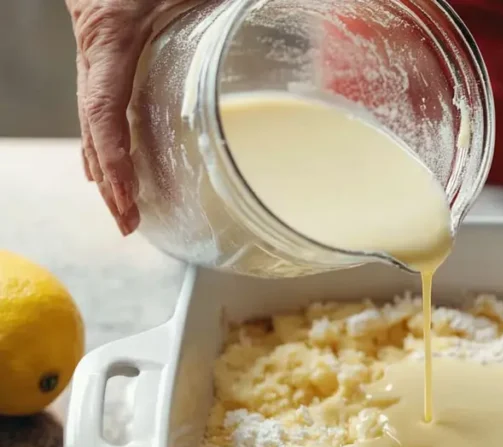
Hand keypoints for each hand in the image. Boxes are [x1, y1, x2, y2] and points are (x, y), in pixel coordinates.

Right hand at [67, 0, 205, 234]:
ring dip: (104, 171)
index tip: (125, 193)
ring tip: (122, 212)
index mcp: (112, 39)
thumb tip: (263, 14)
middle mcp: (94, 54)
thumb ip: (219, 8)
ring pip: (92, 125)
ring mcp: (92, 58)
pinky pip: (95, 110)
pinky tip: (103, 174)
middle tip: (128, 222)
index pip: (103, 107)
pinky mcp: (99, 58)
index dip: (112, 155)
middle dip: (110, 181)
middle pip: (94, 129)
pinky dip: (100, 146)